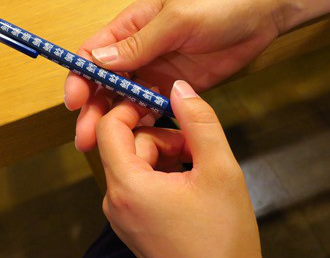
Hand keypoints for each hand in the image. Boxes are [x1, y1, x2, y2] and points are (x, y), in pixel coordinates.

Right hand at [66, 0, 280, 150]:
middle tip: (85, 138)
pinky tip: (135, 139)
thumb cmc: (217, 4)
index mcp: (130, 26)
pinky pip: (151, 108)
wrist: (262, 13)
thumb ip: (138, 43)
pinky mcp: (175, 88)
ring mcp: (156, 71)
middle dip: (92, 108)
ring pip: (124, 99)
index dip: (80, 77)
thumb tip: (98, 61)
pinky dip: (140, 122)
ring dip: (112, 121)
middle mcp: (138, 51)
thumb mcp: (176, 20)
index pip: (94, 53)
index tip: (75, 101)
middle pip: (104, 82)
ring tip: (103, 148)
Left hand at [97, 80, 260, 257]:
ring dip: (167, 155)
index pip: (108, 127)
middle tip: (197, 147)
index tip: (159, 100)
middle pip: (127, 144)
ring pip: (137, 163)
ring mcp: (123, 214)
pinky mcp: (133, 222)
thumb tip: (180, 89)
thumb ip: (200, 122)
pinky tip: (191, 184)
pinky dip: (164, 174)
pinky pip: (141, 183)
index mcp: (127, 186)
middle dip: (163, 136)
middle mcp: (115, 200)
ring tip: (200, 170)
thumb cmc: (221, 241)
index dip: (131, 106)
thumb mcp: (220, 171)